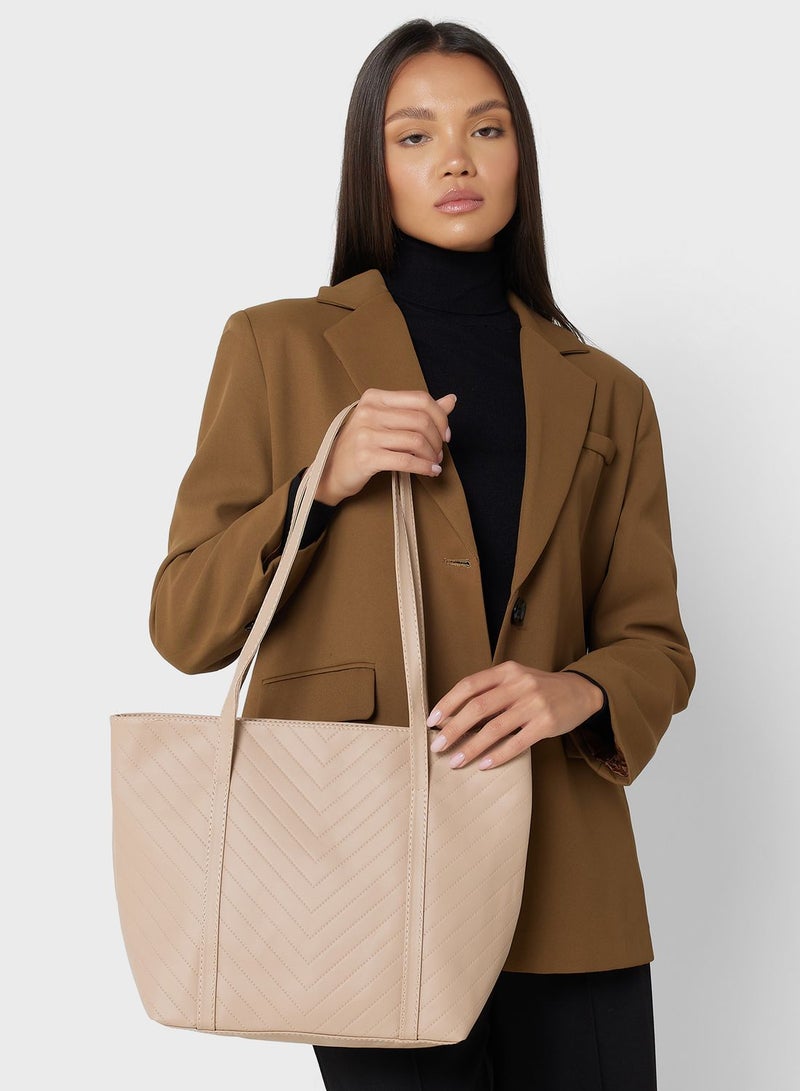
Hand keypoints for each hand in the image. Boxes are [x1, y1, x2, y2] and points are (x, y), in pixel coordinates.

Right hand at [315, 389, 457, 504]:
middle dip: (437, 440)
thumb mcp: (388, 422)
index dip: (440, 417)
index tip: (445, 434)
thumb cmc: (363, 445)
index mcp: (375, 398)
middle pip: (421, 420)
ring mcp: (365, 434)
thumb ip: (418, 411)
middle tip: (438, 453)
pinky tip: (431, 472)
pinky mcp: (366, 457)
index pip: (420, 399)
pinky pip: (406, 461)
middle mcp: (369, 411)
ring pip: (416, 441)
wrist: (333, 471)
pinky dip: (424, 467)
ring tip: (434, 463)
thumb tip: (451, 399)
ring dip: (432, 455)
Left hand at [425, 661, 604, 769]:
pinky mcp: (547, 723)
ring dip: (471, 747)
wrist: (581, 691)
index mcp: (507, 671)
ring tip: (455, 761)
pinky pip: (517, 743)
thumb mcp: (516, 680)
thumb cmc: (540, 688)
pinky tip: (483, 765)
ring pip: (495, 728)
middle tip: (438, 746)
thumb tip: (454, 716)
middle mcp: (520, 684)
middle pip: (478, 707)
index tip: (432, 720)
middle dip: (454, 728)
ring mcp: (534, 704)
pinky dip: (497, 756)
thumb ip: (491, 691)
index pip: (470, 685)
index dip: (448, 702)